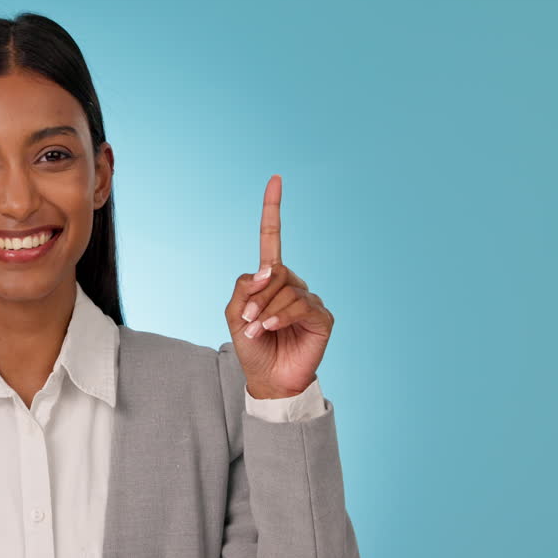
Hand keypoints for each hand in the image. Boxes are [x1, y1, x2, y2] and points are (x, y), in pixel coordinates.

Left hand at [224, 174, 333, 398]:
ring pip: (285, 288)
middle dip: (256, 296)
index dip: (272, 210)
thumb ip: (244, 287)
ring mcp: (309, 299)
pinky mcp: (322, 316)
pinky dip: (280, 316)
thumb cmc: (252, 346)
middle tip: (247, 320)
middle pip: (275, 271)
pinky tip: (271, 328)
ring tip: (257, 331)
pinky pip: (299, 305)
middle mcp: (292, 284)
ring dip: (264, 310)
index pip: (272, 239)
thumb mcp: (235, 314)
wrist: (268, 379)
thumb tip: (267, 269)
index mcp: (270, 280)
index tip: (276, 179)